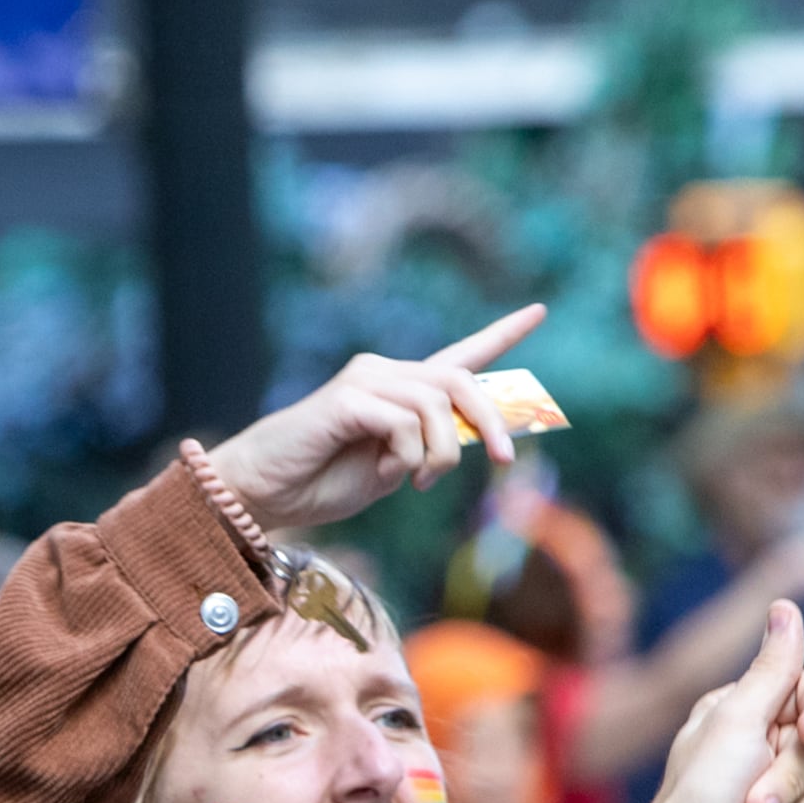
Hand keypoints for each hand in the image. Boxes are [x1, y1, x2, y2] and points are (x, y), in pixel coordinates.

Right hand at [199, 307, 546, 533]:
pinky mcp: (347, 398)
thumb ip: (429, 449)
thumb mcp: (393, 469)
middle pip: (462, 383)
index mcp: (400, 390)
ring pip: (439, 407)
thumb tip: (468, 441)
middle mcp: (385, 374)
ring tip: (412, 481)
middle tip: (505, 462)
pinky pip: (404, 424)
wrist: (264, 491)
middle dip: (493, 423)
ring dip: (440, 456)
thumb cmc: (321, 482)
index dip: (502, 334)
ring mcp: (365, 381)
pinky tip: (384, 472)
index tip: (539, 311)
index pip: (460, 355)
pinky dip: (405, 457)